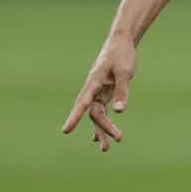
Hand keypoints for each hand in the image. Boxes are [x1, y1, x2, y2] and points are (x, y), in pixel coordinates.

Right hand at [63, 36, 137, 151]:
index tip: (65, 131)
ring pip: (97, 115)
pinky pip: (102, 110)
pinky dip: (104, 122)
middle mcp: (93, 89)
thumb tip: (119, 111)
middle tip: (109, 146)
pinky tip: (100, 136)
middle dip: (101, 129)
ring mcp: (99, 91)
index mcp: (94, 83)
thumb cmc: (122, 55)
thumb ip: (122, 90)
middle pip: (94, 113)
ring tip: (105, 149)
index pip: (83, 103)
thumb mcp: (125, 72)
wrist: (122, 42)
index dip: (75, 117)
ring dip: (101, 130)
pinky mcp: (106, 92)